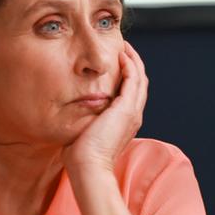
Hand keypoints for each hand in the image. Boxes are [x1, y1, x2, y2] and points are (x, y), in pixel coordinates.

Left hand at [63, 41, 147, 172]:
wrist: (89, 167)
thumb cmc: (81, 156)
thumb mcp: (86, 133)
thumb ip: (86, 121)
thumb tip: (74, 114)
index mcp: (126, 122)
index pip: (132, 94)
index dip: (127, 76)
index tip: (117, 63)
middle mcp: (134, 116)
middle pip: (140, 83)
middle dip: (133, 64)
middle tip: (124, 49)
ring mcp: (133, 112)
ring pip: (140, 78)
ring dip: (133, 60)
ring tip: (125, 46)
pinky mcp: (126, 108)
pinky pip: (133, 79)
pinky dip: (130, 65)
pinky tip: (121, 54)